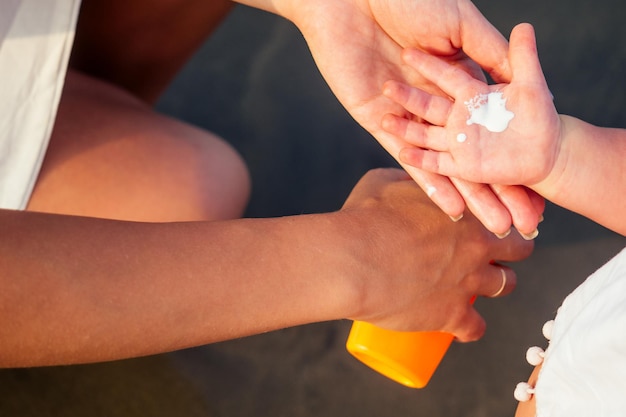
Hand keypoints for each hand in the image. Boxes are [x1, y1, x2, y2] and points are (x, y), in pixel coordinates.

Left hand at [282, 0, 542, 234]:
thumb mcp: (459, 25)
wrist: (352, 0)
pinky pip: (405, 157)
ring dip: (468, 195)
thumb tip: (519, 76)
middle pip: (470, 152)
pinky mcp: (377, 120)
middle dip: (495, 186)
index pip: (490, 123)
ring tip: (491, 225)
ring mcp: (405, 115)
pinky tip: (451, 207)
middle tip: (519, 221)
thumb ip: (488, 52)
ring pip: (442, 164)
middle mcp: (433, 103)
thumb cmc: (409, 0)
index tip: (535, 181)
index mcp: (454, 79)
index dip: (511, 150)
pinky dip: (430, 182)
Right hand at [339, 168, 533, 341]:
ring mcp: (469, 281)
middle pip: (518, 249)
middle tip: (492, 252)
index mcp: (466, 210)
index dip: (501, 214)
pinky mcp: (452, 314)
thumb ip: (409, 180)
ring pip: (506, 285)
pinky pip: (476, 328)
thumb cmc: (365, 218)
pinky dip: (470, 327)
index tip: (492, 220)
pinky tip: (461, 326)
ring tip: (476, 285)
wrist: (352, 261)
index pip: (504, 209)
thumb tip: (415, 178)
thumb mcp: (386, 182)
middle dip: (510, 250)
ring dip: (496, 285)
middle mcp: (477, 245)